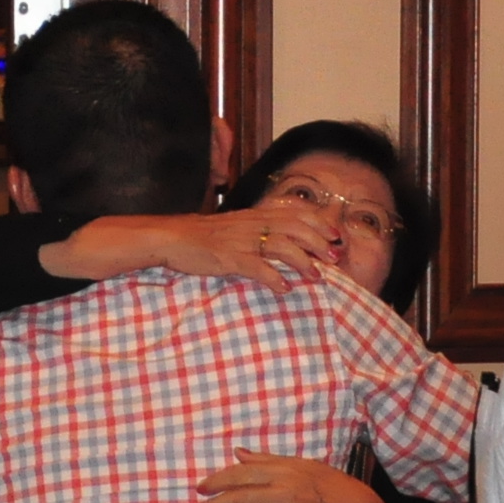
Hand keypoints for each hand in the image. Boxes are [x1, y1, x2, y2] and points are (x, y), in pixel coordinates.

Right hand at [52, 208, 348, 291]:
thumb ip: (257, 233)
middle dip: (318, 244)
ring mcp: (239, 240)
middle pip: (295, 228)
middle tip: (334, 260)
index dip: (319, 224)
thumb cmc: (201, 239)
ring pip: (280, 247)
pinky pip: (254, 266)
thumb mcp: (233, 228)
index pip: (295, 214)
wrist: (168, 238)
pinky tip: (283, 288)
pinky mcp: (226, 257)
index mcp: (254, 215)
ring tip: (315, 277)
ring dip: (302, 262)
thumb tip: (282, 247)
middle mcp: (251, 224)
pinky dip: (272, 277)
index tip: (335, 238)